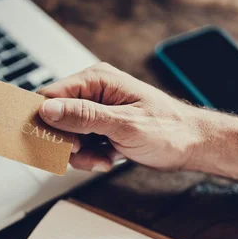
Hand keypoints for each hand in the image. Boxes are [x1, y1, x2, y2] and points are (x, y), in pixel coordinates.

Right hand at [38, 63, 204, 171]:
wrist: (192, 145)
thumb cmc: (169, 129)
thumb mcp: (124, 124)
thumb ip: (84, 117)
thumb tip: (48, 110)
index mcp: (97, 80)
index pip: (50, 95)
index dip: (45, 120)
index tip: (52, 142)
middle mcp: (93, 92)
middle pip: (54, 118)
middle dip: (66, 142)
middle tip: (85, 152)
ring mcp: (96, 111)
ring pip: (65, 136)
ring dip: (80, 154)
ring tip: (103, 159)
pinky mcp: (100, 127)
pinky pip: (79, 145)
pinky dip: (89, 157)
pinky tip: (108, 159)